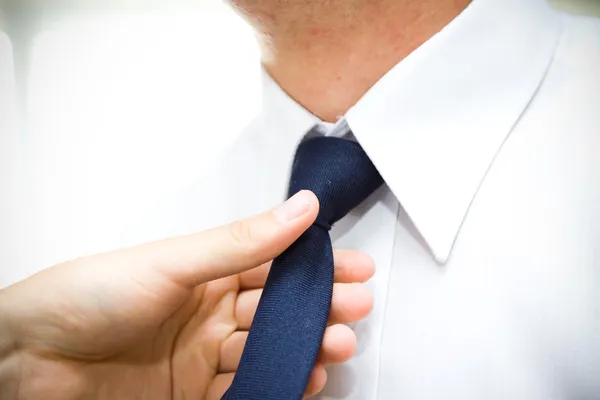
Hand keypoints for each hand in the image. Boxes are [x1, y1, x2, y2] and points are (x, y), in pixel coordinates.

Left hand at [0, 191, 373, 398]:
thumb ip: (241, 243)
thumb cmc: (89, 296)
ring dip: (306, 348)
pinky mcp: (192, 396)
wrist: (29, 361)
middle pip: (277, 311)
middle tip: (356, 306)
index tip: (355, 266)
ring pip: (268, 350)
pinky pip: (245, 390)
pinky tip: (304, 379)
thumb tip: (299, 207)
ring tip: (338, 343)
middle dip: (320, 307)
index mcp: (205, 272)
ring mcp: (202, 356)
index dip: (315, 264)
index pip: (273, 265)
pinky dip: (278, 385)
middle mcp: (208, 313)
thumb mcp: (173, 262)